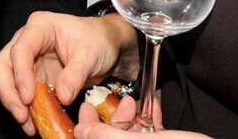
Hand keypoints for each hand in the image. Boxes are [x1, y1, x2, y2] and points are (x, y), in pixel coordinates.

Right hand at [0, 12, 137, 134]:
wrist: (106, 46)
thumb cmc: (98, 40)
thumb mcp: (91, 55)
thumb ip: (75, 74)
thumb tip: (62, 97)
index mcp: (40, 26)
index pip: (21, 49)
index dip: (21, 74)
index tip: (28, 97)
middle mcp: (27, 40)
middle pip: (3, 65)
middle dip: (8, 92)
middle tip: (21, 115)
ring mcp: (28, 59)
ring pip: (7, 80)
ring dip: (14, 104)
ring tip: (28, 125)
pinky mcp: (32, 76)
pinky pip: (21, 93)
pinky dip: (24, 108)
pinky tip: (33, 123)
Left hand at [75, 94, 213, 138]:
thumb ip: (108, 136)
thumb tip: (82, 130)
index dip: (87, 127)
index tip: (86, 107)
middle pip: (111, 136)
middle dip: (115, 117)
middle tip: (122, 101)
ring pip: (130, 133)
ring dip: (133, 115)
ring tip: (141, 103)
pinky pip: (149, 132)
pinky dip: (150, 119)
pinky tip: (155, 108)